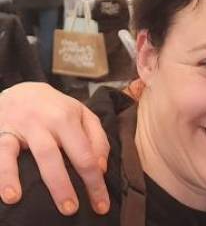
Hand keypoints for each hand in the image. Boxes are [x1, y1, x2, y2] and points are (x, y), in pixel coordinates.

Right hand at [0, 82, 110, 214]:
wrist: (20, 89)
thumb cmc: (56, 107)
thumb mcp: (82, 114)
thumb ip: (97, 139)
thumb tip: (102, 168)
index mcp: (70, 118)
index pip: (86, 153)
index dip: (94, 180)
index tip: (101, 205)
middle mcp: (48, 121)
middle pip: (61, 155)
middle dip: (68, 185)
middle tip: (73, 210)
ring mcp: (25, 127)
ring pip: (38, 154)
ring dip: (43, 180)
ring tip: (47, 205)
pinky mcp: (1, 133)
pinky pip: (3, 154)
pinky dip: (6, 175)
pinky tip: (10, 195)